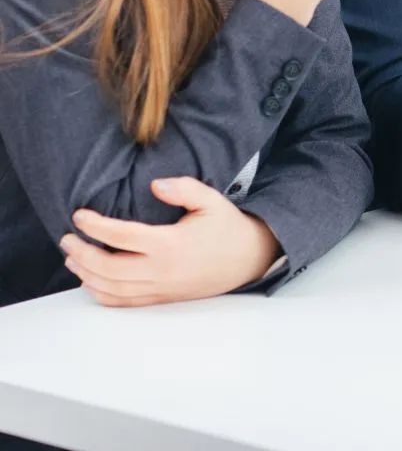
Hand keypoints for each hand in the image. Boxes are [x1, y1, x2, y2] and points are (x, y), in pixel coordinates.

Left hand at [59, 177, 281, 307]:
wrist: (249, 259)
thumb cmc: (227, 227)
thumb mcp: (211, 199)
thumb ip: (184, 188)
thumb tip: (155, 184)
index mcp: (171, 244)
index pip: (121, 236)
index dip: (95, 226)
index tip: (79, 216)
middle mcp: (162, 270)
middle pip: (108, 267)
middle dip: (81, 253)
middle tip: (66, 238)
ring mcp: (160, 288)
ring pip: (111, 288)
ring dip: (86, 274)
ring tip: (72, 258)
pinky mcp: (162, 299)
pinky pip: (124, 302)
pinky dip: (101, 294)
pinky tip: (91, 282)